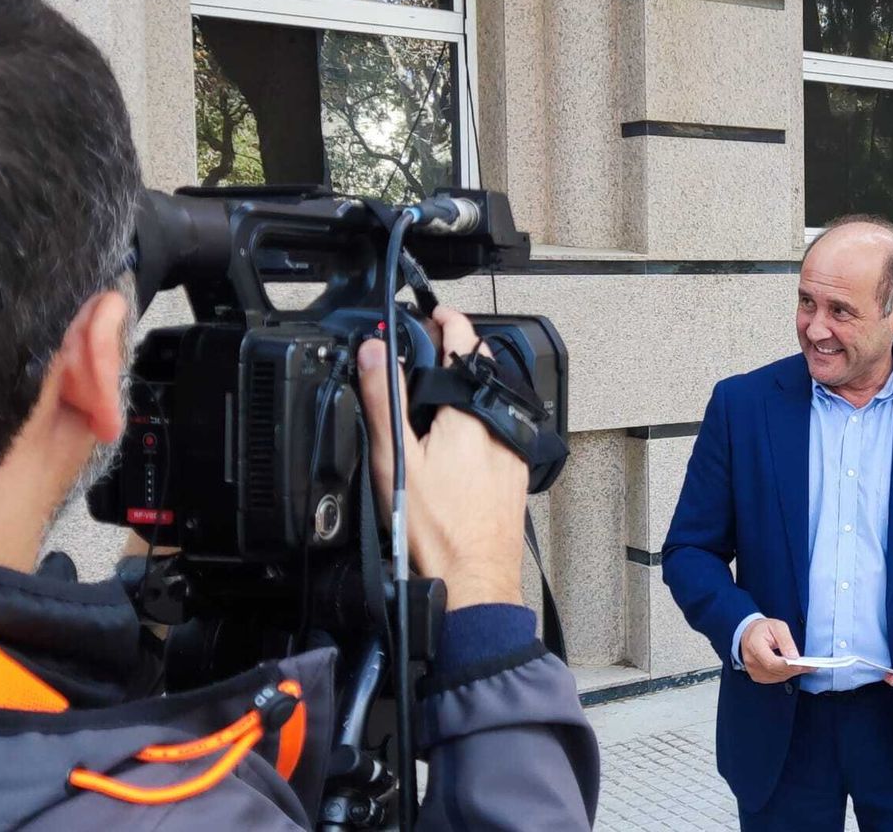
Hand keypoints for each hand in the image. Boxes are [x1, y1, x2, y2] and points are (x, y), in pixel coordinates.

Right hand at [358, 306, 529, 611]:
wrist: (474, 577)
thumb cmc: (436, 529)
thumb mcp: (396, 458)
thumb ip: (386, 399)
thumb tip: (377, 351)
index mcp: (472, 412)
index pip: (466, 343)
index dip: (448, 322)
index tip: (434, 315)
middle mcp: (501, 425)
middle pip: (481, 371)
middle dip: (455, 356)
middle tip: (427, 352)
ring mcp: (513, 449)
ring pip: (490, 401)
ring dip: (466, 389)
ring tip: (434, 393)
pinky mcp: (515, 471)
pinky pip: (497, 429)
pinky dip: (477, 420)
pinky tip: (454, 440)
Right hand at [740, 618, 811, 683]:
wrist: (750, 634)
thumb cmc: (763, 629)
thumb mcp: (777, 626)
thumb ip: (786, 641)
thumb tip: (794, 656)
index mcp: (754, 645)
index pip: (771, 662)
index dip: (787, 665)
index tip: (801, 664)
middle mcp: (751, 660)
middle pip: (775, 671)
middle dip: (793, 669)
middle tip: (810, 665)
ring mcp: (752, 669)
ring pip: (776, 676)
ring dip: (791, 672)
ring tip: (805, 666)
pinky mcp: (756, 675)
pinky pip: (774, 678)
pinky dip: (785, 674)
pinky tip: (793, 668)